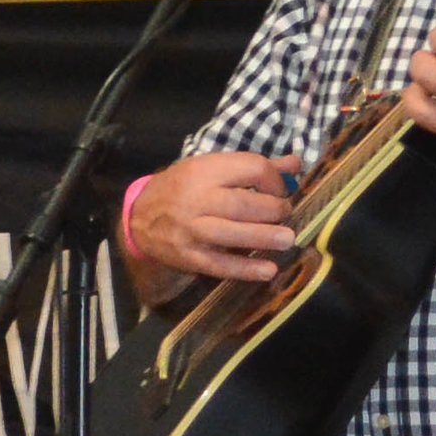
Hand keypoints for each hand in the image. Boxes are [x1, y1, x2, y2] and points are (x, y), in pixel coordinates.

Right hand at [126, 151, 299, 286]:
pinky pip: (221, 265)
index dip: (274, 181)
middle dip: (273, 209)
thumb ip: (252, 166)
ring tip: (287, 240)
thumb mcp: (211, 168)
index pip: (251, 170)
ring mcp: (193, 231)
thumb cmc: (182, 187)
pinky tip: (269, 271)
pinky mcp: (190, 257)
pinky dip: (246, 270)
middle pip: (244, 204)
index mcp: (205, 171)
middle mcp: (198, 200)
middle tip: (286, 214)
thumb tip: (295, 165)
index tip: (281, 190)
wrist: (140, 217)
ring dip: (264, 237)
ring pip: (233, 234)